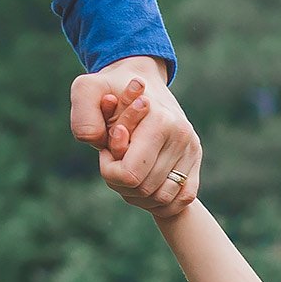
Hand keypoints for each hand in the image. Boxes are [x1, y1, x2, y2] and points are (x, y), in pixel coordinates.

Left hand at [70, 56, 200, 216]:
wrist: (141, 82)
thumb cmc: (110, 90)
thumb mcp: (86, 90)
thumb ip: (84, 115)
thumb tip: (95, 140)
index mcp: (159, 119)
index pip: (129, 174)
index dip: (109, 169)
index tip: (108, 148)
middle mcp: (181, 135)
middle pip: (144, 189)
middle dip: (121, 181)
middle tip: (117, 159)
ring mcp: (191, 149)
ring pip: (162, 198)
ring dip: (139, 193)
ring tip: (131, 168)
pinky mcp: (196, 161)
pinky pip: (182, 200)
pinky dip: (160, 199)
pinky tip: (146, 180)